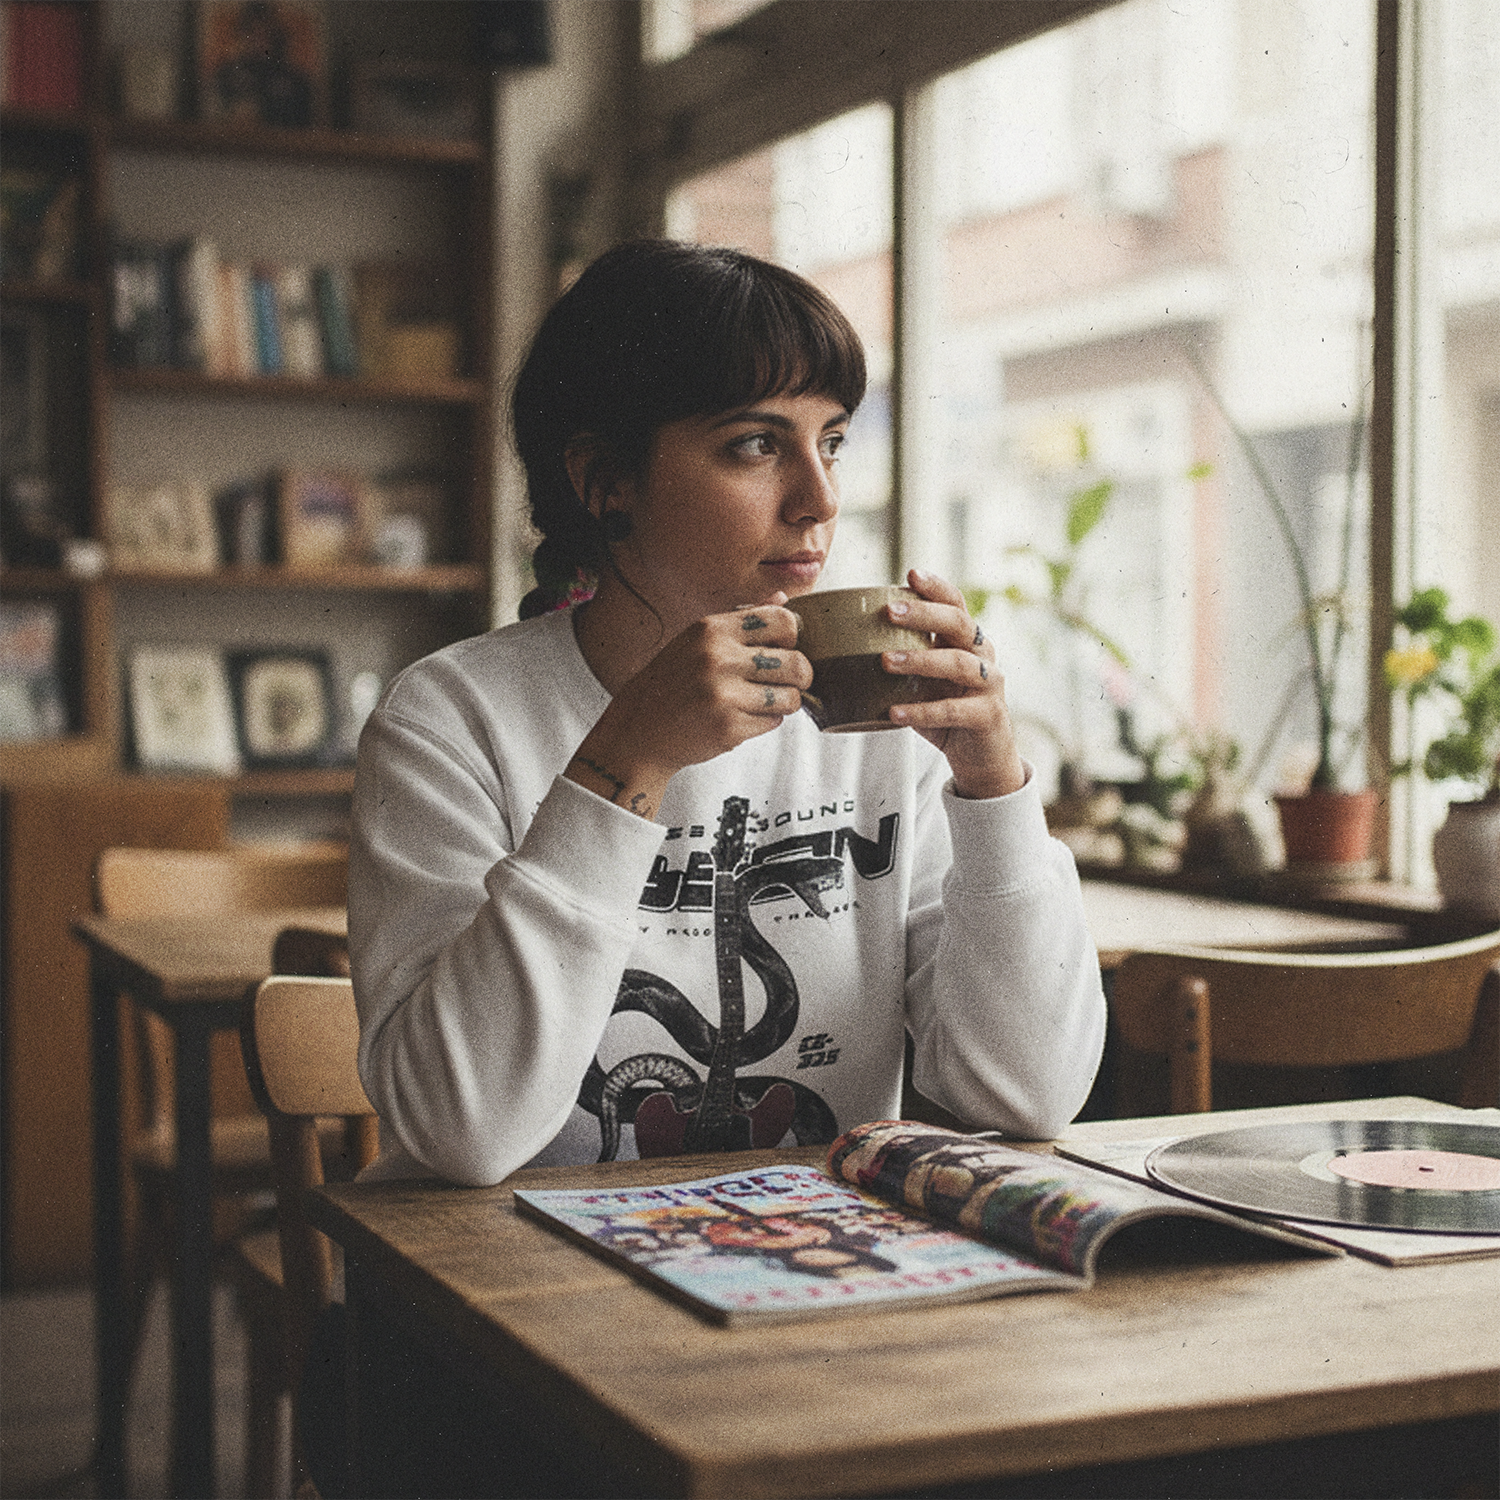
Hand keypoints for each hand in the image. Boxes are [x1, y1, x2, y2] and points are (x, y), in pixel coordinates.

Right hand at [565, 593, 810, 818]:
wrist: (639, 729)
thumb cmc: (672, 682)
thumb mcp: (696, 639)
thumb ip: (741, 621)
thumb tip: (786, 599)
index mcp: (712, 628)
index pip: (784, 621)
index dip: (793, 638)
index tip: (784, 649)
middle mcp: (718, 657)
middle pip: (797, 662)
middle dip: (800, 676)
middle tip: (788, 682)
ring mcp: (723, 694)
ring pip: (790, 697)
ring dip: (784, 702)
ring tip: (764, 701)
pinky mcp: (728, 727)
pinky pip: (773, 722)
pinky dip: (765, 722)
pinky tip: (742, 717)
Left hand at [882, 570, 1026, 798]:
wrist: (982, 759)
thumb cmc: (944, 714)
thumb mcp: (922, 683)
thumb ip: (899, 663)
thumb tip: (838, 649)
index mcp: (966, 641)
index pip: (956, 603)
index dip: (936, 587)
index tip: (910, 572)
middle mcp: (983, 656)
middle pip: (959, 624)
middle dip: (924, 614)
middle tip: (889, 611)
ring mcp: (989, 685)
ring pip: (958, 663)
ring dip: (920, 660)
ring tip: (885, 661)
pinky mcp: (988, 716)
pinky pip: (953, 710)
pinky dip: (922, 711)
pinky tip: (894, 713)